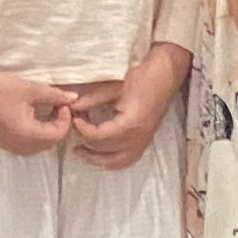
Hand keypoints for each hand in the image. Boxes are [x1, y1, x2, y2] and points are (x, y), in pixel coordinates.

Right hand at [0, 57, 79, 158]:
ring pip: (38, 147)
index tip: (62, 103)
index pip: (57, 135)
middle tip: (57, 107)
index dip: (65, 119)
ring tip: (46, 112)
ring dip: (46, 132)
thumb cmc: (0, 89)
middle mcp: (18, 145)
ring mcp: (8, 146)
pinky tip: (32, 118)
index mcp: (27, 134)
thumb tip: (74, 98)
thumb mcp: (31, 89)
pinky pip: (25, 146)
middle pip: (49, 143)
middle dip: (58, 127)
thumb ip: (54, 95)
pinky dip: (34, 135)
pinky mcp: (2, 142)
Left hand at [68, 49, 185, 169]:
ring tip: (81, 151)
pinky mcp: (146, 141)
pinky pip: (128, 160)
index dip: (82, 129)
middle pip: (105, 150)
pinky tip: (101, 156)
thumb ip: (92, 99)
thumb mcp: (113, 87)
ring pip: (116, 162)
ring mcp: (143, 142)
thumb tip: (72, 107)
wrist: (164, 76)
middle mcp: (138, 138)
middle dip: (86, 140)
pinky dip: (113, 162)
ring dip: (97, 159)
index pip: (98, 137)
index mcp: (130, 124)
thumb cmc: (142, 77)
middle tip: (74, 129)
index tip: (74, 118)